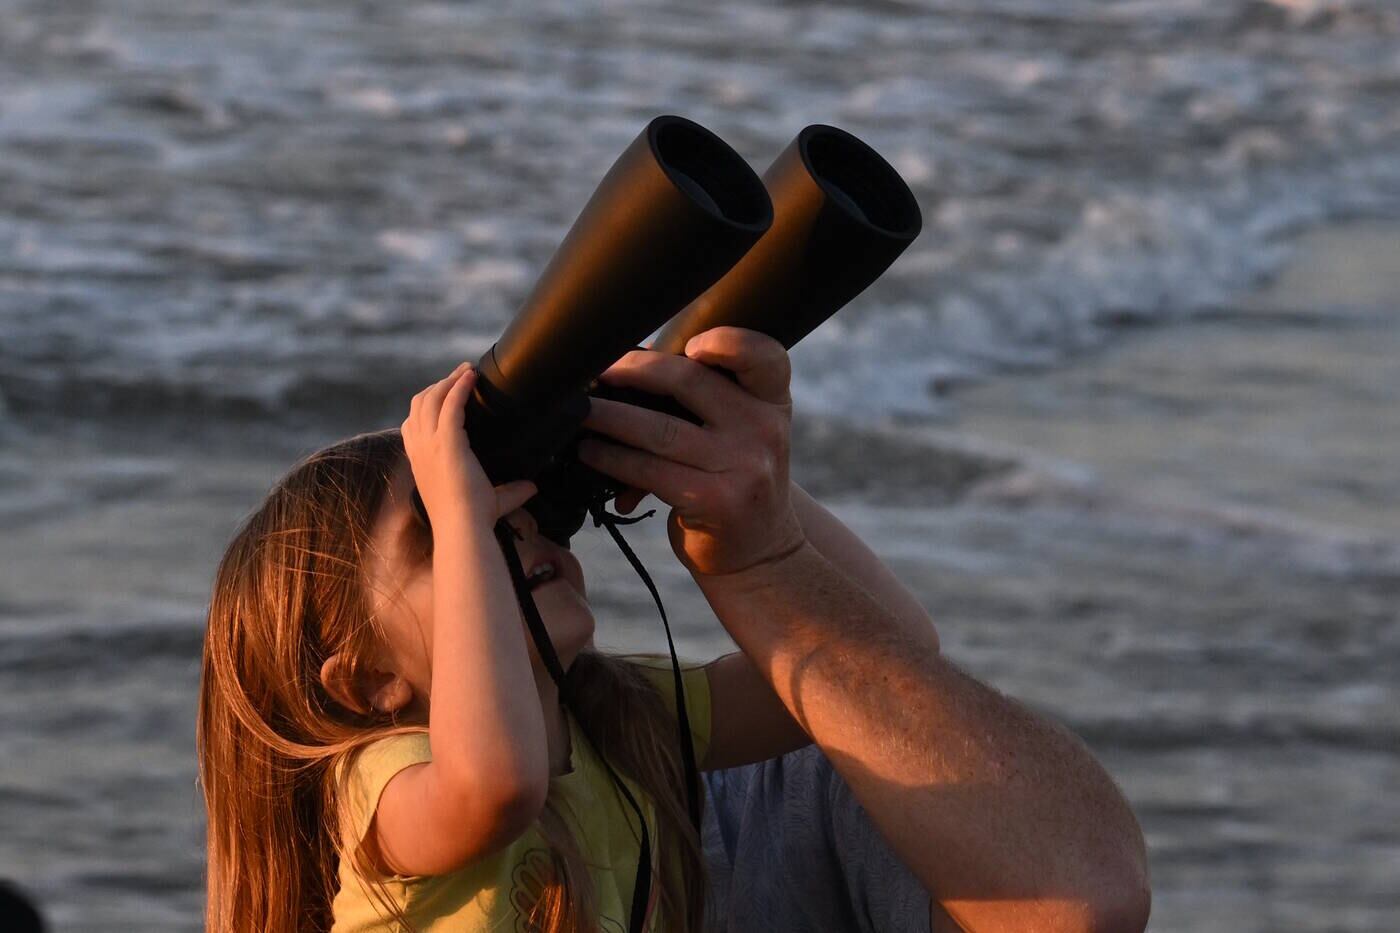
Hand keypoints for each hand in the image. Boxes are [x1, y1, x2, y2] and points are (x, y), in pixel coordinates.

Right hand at [401, 362, 536, 529]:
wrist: (464, 527)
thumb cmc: (473, 519)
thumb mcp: (490, 501)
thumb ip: (510, 491)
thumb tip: (532, 487)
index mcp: (420, 462)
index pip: (412, 424)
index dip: (426, 405)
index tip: (447, 393)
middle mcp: (419, 450)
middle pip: (419, 404)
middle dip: (438, 385)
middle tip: (462, 374)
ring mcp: (429, 444)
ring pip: (430, 398)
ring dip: (449, 380)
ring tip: (467, 370)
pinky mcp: (447, 441)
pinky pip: (449, 404)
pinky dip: (460, 386)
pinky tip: (472, 376)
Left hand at [576, 327, 806, 576]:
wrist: (761, 549)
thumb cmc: (733, 479)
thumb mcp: (742, 434)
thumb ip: (704, 400)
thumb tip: (626, 367)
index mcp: (772, 401)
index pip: (763, 356)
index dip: (727, 342)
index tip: (688, 344)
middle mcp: (764, 429)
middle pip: (689, 380)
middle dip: (632, 372)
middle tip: (597, 372)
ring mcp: (743, 466)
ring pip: (658, 429)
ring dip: (608, 417)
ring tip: (579, 413)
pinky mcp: (716, 500)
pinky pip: (649, 470)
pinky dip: (612, 459)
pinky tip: (591, 452)